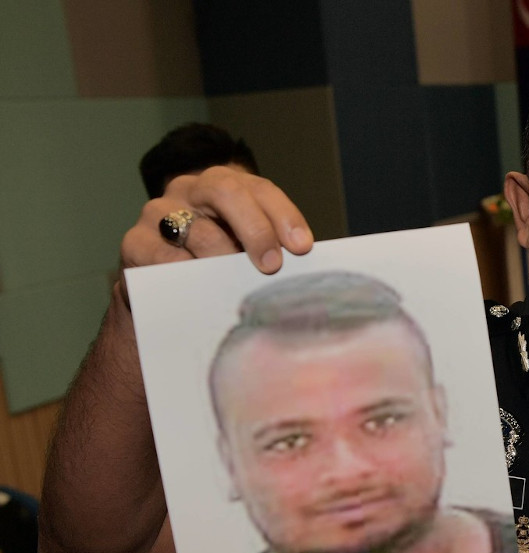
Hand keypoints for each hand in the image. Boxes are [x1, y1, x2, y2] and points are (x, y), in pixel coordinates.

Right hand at [120, 166, 313, 276]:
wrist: (164, 301)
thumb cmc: (215, 273)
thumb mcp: (244, 255)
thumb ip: (269, 250)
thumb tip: (306, 263)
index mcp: (225, 188)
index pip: (258, 188)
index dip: (283, 214)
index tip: (302, 247)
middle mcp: (190, 191)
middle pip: (225, 189)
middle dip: (255, 227)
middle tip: (271, 265)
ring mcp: (158, 213)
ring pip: (196, 227)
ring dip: (223, 257)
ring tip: (238, 283)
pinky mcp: (135, 242)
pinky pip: (163, 255)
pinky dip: (186, 271)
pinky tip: (202, 287)